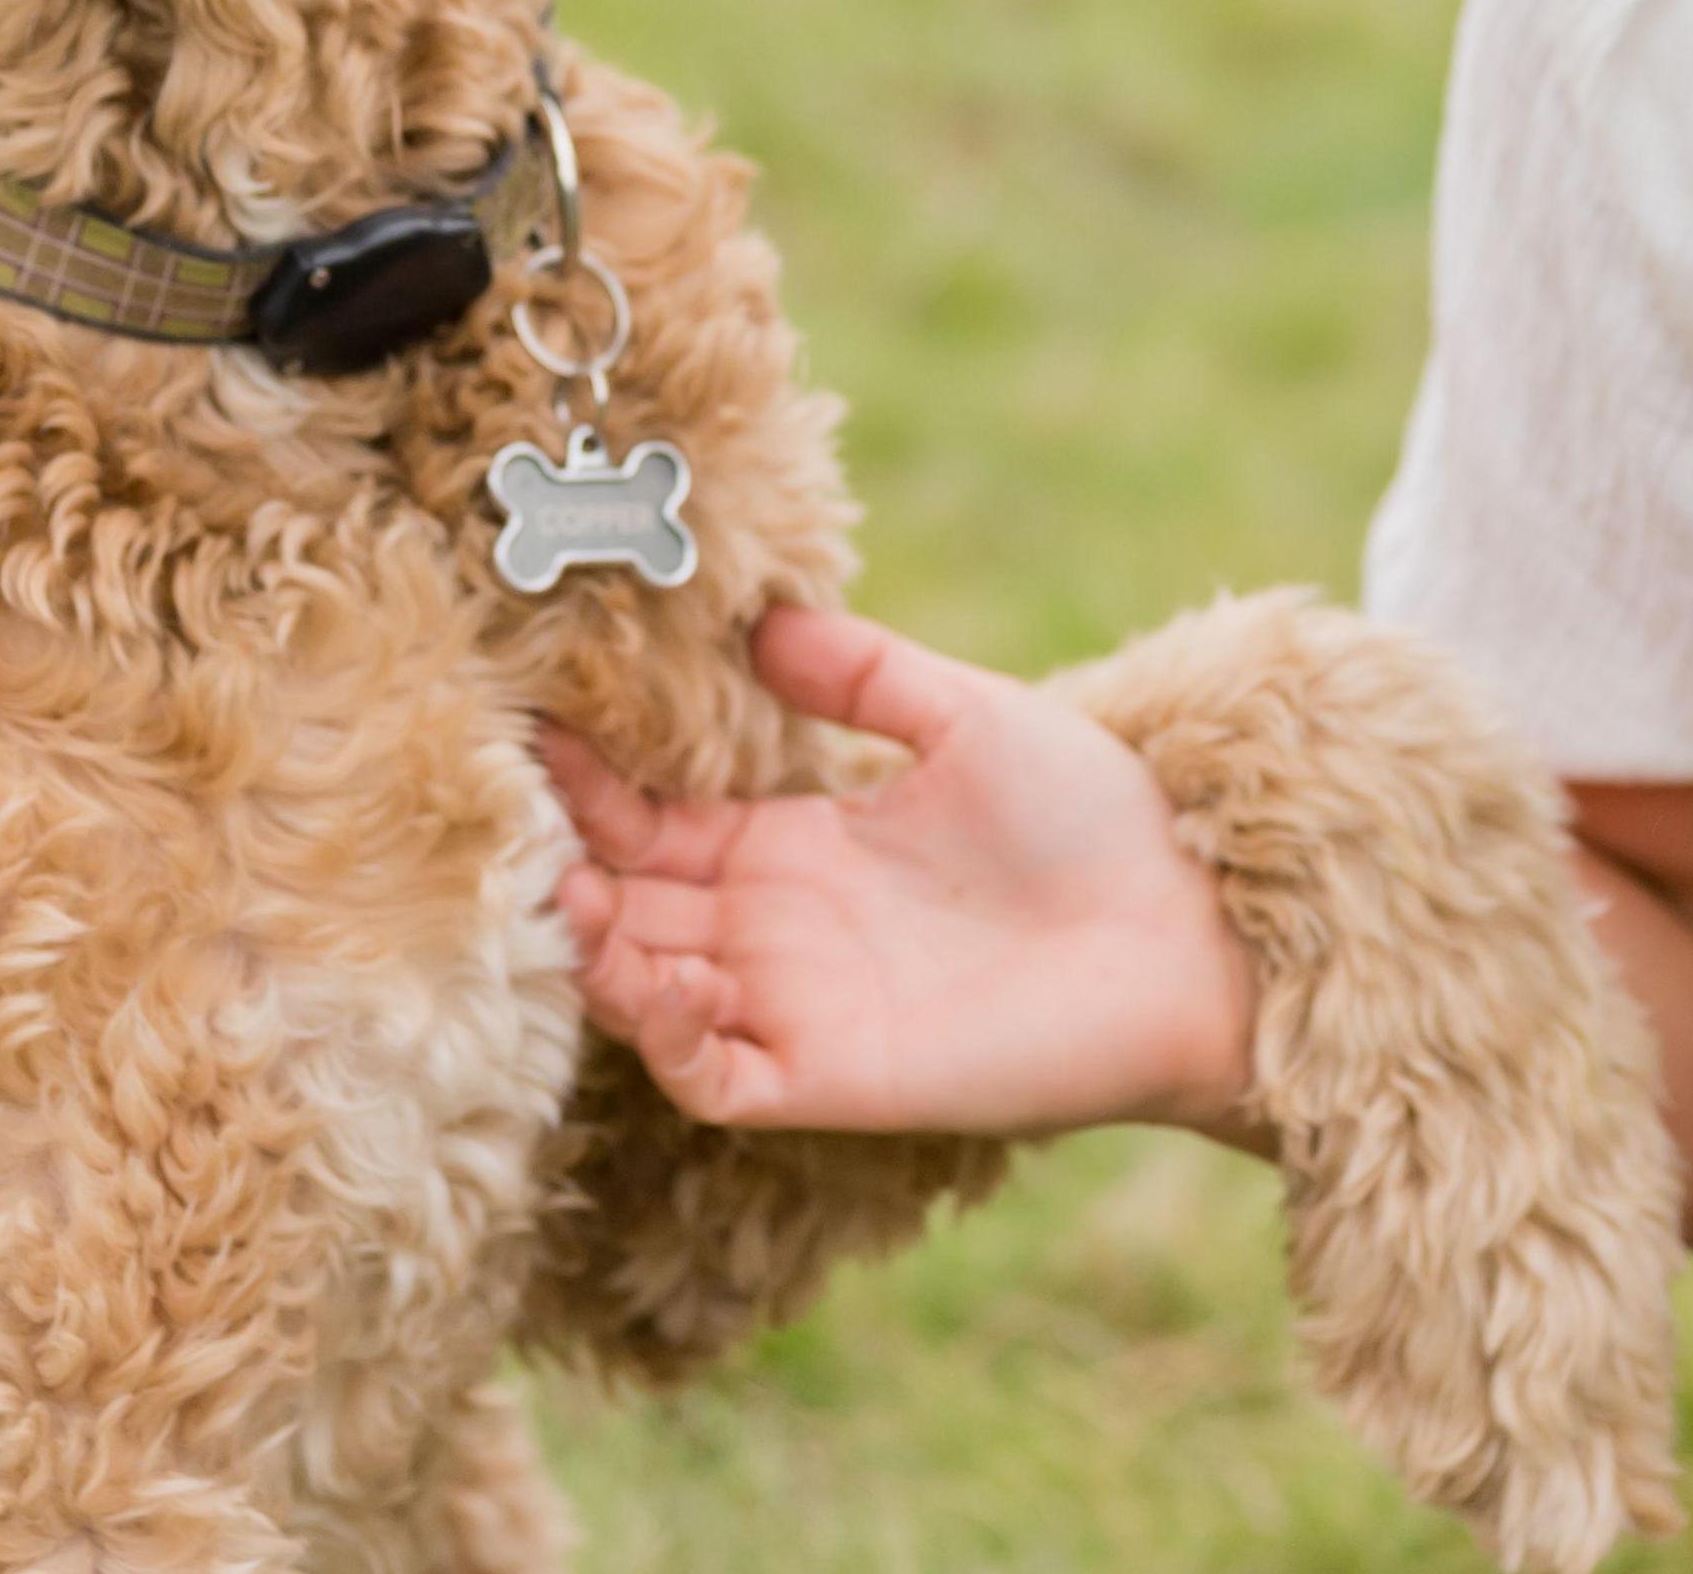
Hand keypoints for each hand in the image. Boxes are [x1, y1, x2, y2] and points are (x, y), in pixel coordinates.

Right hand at [543, 607, 1262, 1141]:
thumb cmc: (1092, 816)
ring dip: (598, 948)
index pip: (658, 823)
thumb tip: (763, 616)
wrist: (1188, 923)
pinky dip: (667, 1034)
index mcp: (803, 845)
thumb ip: (864, 672)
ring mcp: (799, 1006)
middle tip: (504, 815)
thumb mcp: (966, 713)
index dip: (593, 786)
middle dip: (565, 866)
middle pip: (633, 904)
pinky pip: (712, 1074)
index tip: (532, 726)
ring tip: (563, 887)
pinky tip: (656, 975)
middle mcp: (782, 929)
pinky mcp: (831, 1075)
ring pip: (651, 991)